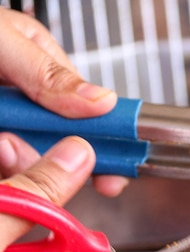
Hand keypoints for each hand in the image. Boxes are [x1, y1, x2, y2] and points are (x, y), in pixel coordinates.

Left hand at [0, 7, 127, 196]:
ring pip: (23, 159)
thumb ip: (47, 73)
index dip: (100, 143)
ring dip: (12, 161)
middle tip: (11, 150)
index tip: (109, 176)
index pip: (86, 110)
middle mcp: (23, 99)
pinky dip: (2, 169)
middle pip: (55, 142)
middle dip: (40, 155)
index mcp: (40, 66)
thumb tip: (100, 101)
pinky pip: (3, 167)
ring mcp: (4, 125)